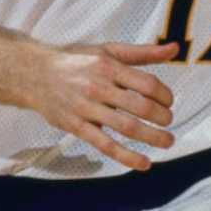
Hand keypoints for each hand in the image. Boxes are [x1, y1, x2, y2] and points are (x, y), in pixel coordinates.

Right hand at [25, 41, 178, 170]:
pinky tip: (143, 162)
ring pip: (126, 127)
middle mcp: (98, 86)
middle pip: (140, 106)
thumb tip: (175, 48)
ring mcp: (86, 108)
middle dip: (162, 117)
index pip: (146, 83)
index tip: (169, 101)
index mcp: (108, 66)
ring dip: (152, 137)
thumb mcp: (109, 50)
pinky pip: (105, 145)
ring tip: (167, 141)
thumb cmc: (76, 61)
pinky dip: (126, 156)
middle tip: (169, 121)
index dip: (164, 95)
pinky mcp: (76, 127)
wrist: (35, 74)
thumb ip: (143, 53)